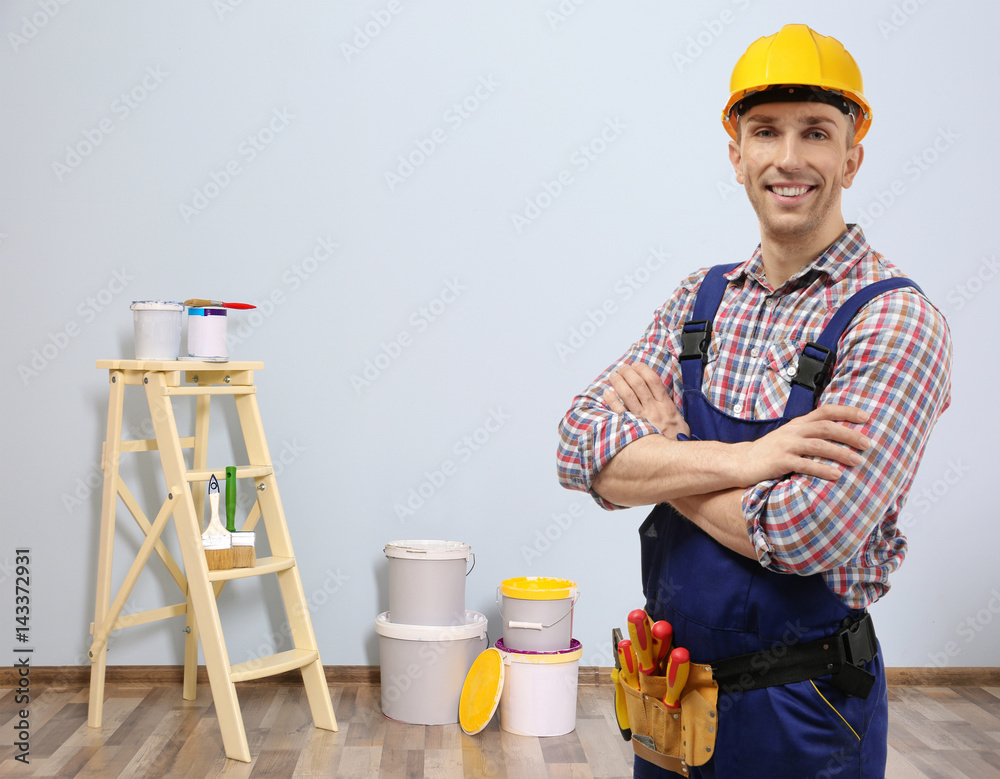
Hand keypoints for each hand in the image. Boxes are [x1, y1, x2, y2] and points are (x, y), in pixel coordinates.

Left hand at [602, 363, 690, 439]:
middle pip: (638, 383)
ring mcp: (642, 418)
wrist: (673, 458)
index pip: (653, 380)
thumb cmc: (675, 440)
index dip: (643, 369)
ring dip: (618, 381)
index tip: (636, 365)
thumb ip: (669, 406)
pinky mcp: (633, 427)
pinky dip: (612, 400)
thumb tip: (660, 394)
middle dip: (628, 372)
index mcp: (665, 405)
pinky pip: (619, 411)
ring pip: (628, 394)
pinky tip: (607, 392)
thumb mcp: (679, 419)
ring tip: (613, 376)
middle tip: (622, 368)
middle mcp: (653, 409)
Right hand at [736, 404, 871, 483]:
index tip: (866, 417)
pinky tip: (836, 475)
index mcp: (798, 424)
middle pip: (826, 427)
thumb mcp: (789, 437)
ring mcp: (786, 445)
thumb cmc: (769, 452)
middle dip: (849, 434)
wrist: (741, 461)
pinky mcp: (780, 461)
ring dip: (840, 452)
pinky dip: (822, 470)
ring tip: (857, 461)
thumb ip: (809, 435)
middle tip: (868, 443)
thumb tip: (838, 438)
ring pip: (818, 445)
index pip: (825, 411)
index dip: (847, 412)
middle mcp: (794, 431)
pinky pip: (805, 465)